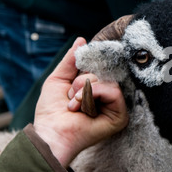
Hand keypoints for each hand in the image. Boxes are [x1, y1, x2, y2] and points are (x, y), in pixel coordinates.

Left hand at [34, 37, 127, 166]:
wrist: (51, 132)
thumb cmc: (51, 112)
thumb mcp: (59, 79)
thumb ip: (71, 60)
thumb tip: (82, 40)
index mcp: (96, 92)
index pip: (100, 70)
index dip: (90, 67)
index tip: (78, 70)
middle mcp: (108, 100)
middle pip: (104, 74)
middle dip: (82, 80)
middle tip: (71, 96)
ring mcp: (115, 108)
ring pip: (108, 81)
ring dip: (86, 89)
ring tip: (74, 104)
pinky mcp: (120, 116)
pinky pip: (114, 92)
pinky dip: (96, 94)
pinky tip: (83, 107)